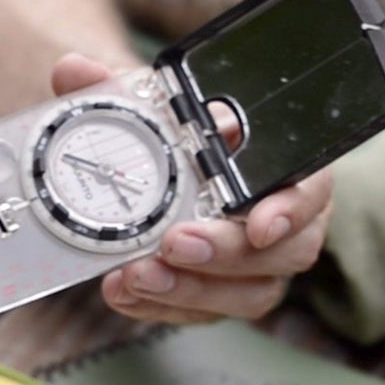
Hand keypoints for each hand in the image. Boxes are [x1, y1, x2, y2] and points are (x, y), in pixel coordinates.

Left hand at [49, 54, 335, 324]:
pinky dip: (164, 307)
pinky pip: (206, 313)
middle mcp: (284, 220)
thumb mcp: (153, 104)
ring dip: (192, 291)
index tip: (259, 225)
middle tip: (173, 245)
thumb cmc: (177, 133)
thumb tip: (74, 70)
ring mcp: (259, 266)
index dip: (292, 211)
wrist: (160, 166)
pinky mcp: (224, 295)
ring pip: (249, 295)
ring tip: (137, 276)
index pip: (311, 190)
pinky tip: (126, 294)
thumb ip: (120, 89)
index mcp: (286, 166)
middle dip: (225, 255)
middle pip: (283, 253)